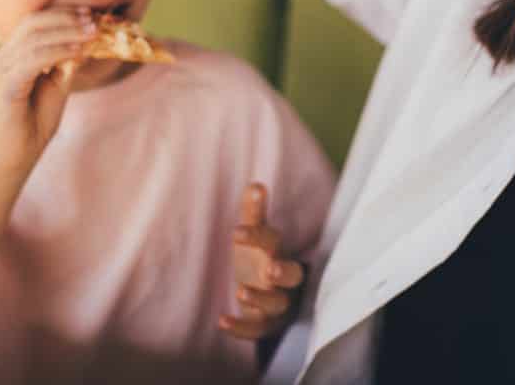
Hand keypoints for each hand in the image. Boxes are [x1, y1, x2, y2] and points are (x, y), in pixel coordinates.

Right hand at [0, 7, 91, 175]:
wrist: (12, 159)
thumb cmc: (31, 125)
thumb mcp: (55, 87)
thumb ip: (66, 64)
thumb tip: (86, 42)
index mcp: (11, 55)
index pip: (34, 22)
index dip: (62, 15)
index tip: (89, 15)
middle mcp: (2, 58)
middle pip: (32, 22)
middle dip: (65, 18)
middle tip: (93, 21)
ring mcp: (1, 71)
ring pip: (34, 38)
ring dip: (66, 32)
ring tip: (92, 35)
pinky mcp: (6, 86)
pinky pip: (33, 60)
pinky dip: (58, 52)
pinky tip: (78, 52)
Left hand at [219, 182, 306, 340]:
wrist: (270, 301)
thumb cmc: (260, 261)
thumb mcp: (255, 237)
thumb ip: (254, 213)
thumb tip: (256, 184)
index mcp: (278, 253)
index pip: (274, 242)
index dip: (257, 237)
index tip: (236, 232)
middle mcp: (283, 281)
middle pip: (292, 276)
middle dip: (282, 272)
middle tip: (269, 268)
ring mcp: (276, 305)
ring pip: (276, 304)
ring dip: (260, 299)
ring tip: (241, 291)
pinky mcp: (264, 326)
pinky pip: (256, 331)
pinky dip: (240, 328)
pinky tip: (222, 322)